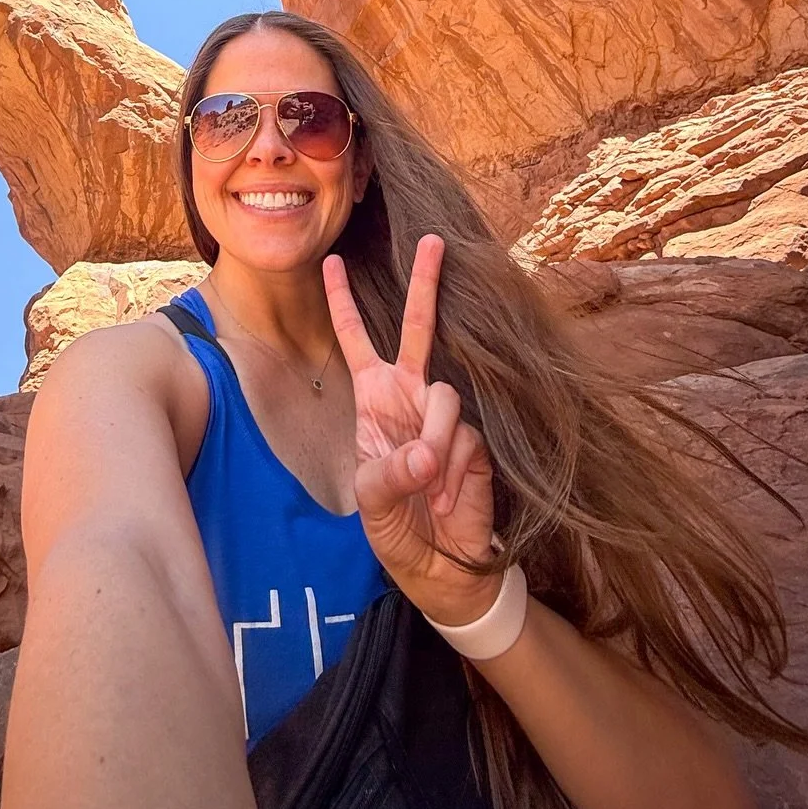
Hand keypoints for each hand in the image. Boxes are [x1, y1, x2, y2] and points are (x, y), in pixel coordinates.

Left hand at [324, 238, 497, 625]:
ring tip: (428, 488)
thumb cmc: (398, 529)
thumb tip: (426, 454)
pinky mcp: (477, 440)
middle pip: (419, 328)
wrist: (442, 568)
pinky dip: (452, 471)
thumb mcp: (372, 503)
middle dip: (426, 284)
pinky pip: (464, 438)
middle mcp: (411, 395)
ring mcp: (444, 415)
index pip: (356, 340)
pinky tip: (448, 501)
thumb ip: (390, 474)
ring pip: (443, 397)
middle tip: (432, 240)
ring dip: (432, 443)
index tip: (331, 261)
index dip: (344, 303)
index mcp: (376, 399)